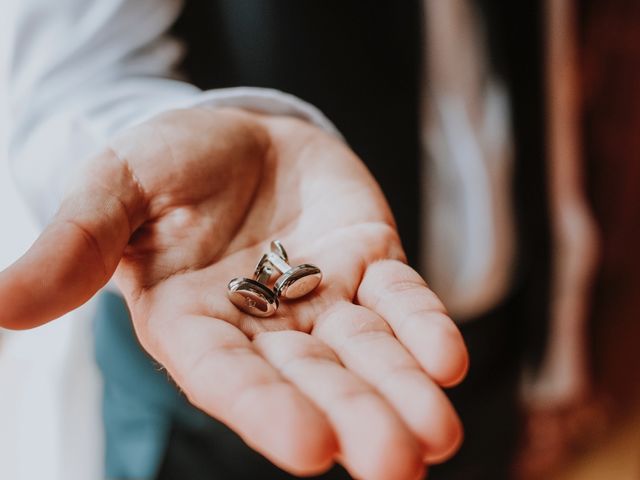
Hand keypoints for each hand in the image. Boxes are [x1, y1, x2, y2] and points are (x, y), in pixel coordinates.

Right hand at [0, 108, 467, 479]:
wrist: (237, 134)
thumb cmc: (169, 164)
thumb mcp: (113, 191)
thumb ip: (75, 248)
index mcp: (197, 322)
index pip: (230, 377)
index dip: (266, 410)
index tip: (311, 449)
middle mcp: (265, 324)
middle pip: (312, 379)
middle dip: (355, 419)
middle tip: (398, 465)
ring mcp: (324, 297)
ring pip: (367, 352)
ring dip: (404, 390)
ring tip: (439, 436)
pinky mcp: (369, 264)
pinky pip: (402, 300)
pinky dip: (424, 328)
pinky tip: (448, 360)